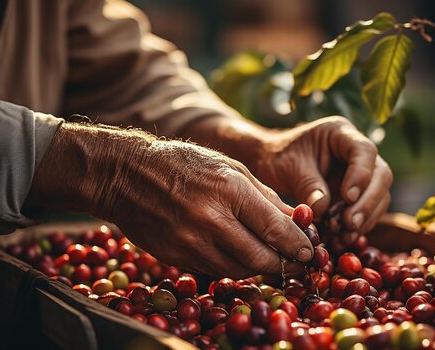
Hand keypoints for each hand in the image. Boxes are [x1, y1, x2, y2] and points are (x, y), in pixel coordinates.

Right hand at [26, 123, 311, 277]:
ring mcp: (190, 242)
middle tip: (292, 261)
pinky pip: (214, 270)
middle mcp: (211, 219)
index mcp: (230, 190)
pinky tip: (237, 255)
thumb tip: (295, 219)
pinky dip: (231, 267)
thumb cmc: (184, 164)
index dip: (298, 246)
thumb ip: (264, 195)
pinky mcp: (175, 256)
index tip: (308, 252)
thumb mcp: (229, 167)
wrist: (126, 175)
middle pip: (261, 258)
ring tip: (267, 258)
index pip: (276, 229)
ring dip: (258, 268)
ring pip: (239, 270)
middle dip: (282, 263)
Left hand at [252, 116, 392, 240]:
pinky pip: (369, 211)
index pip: (364, 151)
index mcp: (340, 133)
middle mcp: (357, 152)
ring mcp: (362, 173)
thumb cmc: (279, 158)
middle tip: (349, 223)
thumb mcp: (288, 167)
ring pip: (380, 196)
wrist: (273, 165)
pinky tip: (343, 238)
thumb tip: (323, 209)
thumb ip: (307, 185)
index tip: (347, 197)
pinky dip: (358, 227)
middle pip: (381, 175)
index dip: (361, 175)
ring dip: (365, 219)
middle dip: (367, 202)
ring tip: (343, 236)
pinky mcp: (359, 194)